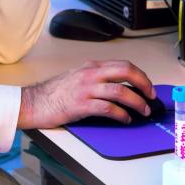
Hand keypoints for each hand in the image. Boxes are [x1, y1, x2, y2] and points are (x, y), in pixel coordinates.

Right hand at [17, 60, 155, 128]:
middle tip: (151, 96)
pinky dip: (121, 114)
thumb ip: (97, 77)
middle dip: (143, 84)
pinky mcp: (81, 105)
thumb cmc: (55, 93)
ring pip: (120, 91)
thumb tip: (121, 86)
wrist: (33, 102)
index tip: (148, 86)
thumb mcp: (78, 77)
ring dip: (136, 102)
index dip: (140, 75)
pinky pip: (107, 108)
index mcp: (92, 67)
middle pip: (125, 72)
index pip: (123, 65)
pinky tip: (125, 119)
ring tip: (142, 111)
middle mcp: (91, 75)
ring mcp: (86, 89)